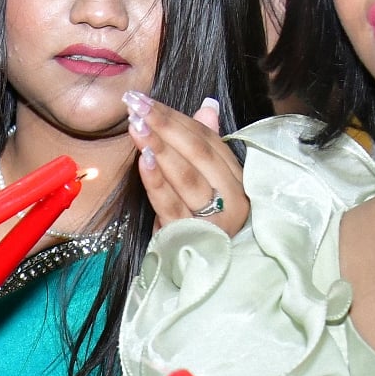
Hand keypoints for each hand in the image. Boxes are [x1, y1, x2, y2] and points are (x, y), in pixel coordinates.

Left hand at [130, 94, 246, 234]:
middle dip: (165, 125)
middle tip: (137, 104)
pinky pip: (171, 204)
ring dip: (159, 147)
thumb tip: (207, 106)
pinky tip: (143, 159)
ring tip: (137, 125)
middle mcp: (233, 198)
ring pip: (186, 176)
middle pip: (198, 152)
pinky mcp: (193, 237)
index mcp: (237, 179)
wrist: (199, 275)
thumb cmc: (199, 224)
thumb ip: (205, 145)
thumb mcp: (204, 184)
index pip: (207, 140)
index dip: (176, 117)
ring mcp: (216, 219)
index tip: (147, 100)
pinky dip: (156, 180)